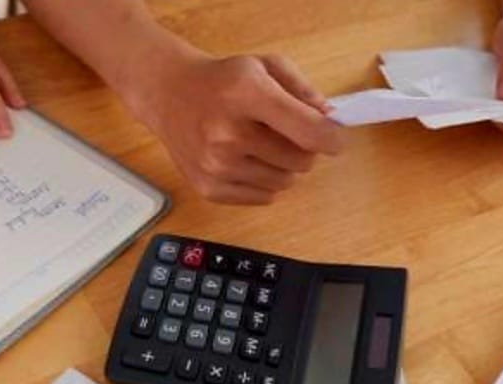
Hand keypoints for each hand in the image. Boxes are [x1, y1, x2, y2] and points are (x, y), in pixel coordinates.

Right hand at [128, 53, 341, 203]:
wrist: (169, 95)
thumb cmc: (223, 81)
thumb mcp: (265, 66)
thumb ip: (303, 91)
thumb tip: (330, 122)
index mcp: (245, 94)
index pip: (308, 131)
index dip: (331, 138)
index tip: (333, 138)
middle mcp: (228, 133)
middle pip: (301, 161)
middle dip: (303, 149)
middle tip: (287, 134)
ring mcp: (216, 166)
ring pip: (285, 182)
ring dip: (283, 167)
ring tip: (262, 146)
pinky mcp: (209, 188)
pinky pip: (264, 197)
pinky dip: (264, 182)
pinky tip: (247, 160)